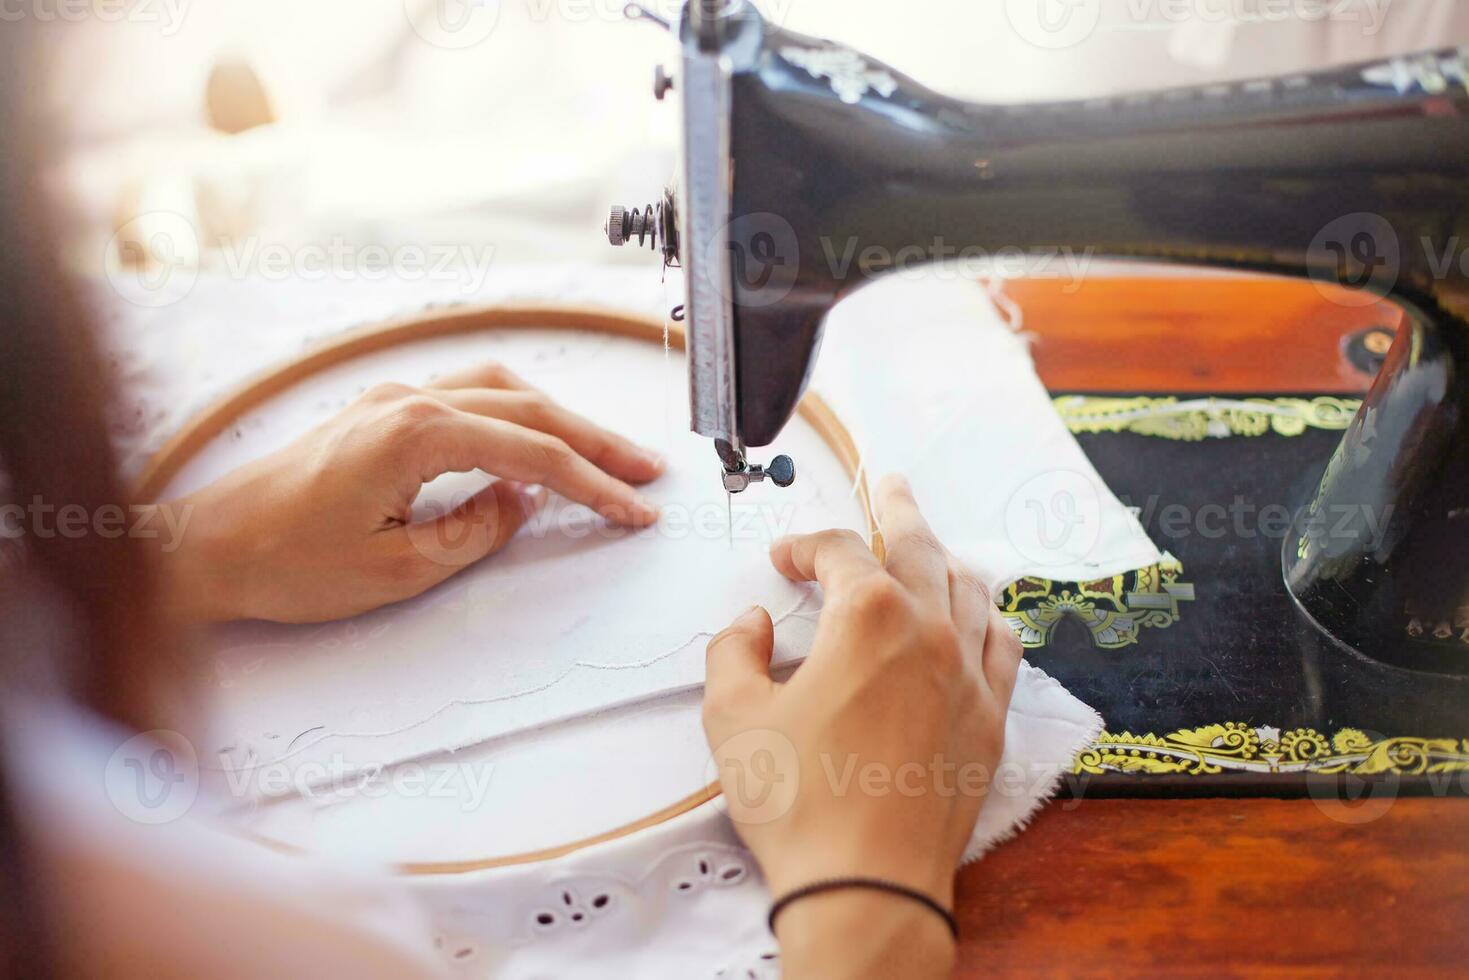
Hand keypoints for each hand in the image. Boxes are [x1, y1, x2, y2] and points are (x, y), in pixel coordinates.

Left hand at [162, 363, 662, 623]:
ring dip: (558, 420)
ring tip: (603, 452)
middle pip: (528, 408)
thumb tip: (521, 502)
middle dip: (594, 441)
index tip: (635, 510)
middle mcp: (407, 399)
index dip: (593, 485)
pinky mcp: (378, 413)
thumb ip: (475, 530)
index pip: (532, 454)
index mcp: (416, 432)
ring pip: (500, 390)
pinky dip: (513, 414)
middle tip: (646, 471)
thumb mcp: (397, 570)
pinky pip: (466, 396)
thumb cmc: (285, 563)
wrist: (202, 548)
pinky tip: (531, 438)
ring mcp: (390, 399)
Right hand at [702, 475, 1021, 977]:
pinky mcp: (989, 722)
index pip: (841, 551)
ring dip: (946, 557)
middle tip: (890, 485)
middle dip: (899, 510)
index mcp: (870, 619)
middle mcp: (931, 633)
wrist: (866, 885)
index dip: (806, 545)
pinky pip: (1004, 647)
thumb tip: (750, 626)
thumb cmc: (800, 805)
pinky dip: (988, 619)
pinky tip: (978, 619)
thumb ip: (732, 653)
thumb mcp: (731, 719)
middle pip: (921, 546)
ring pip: (971, 590)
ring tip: (932, 546)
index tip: (784, 558)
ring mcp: (969, 676)